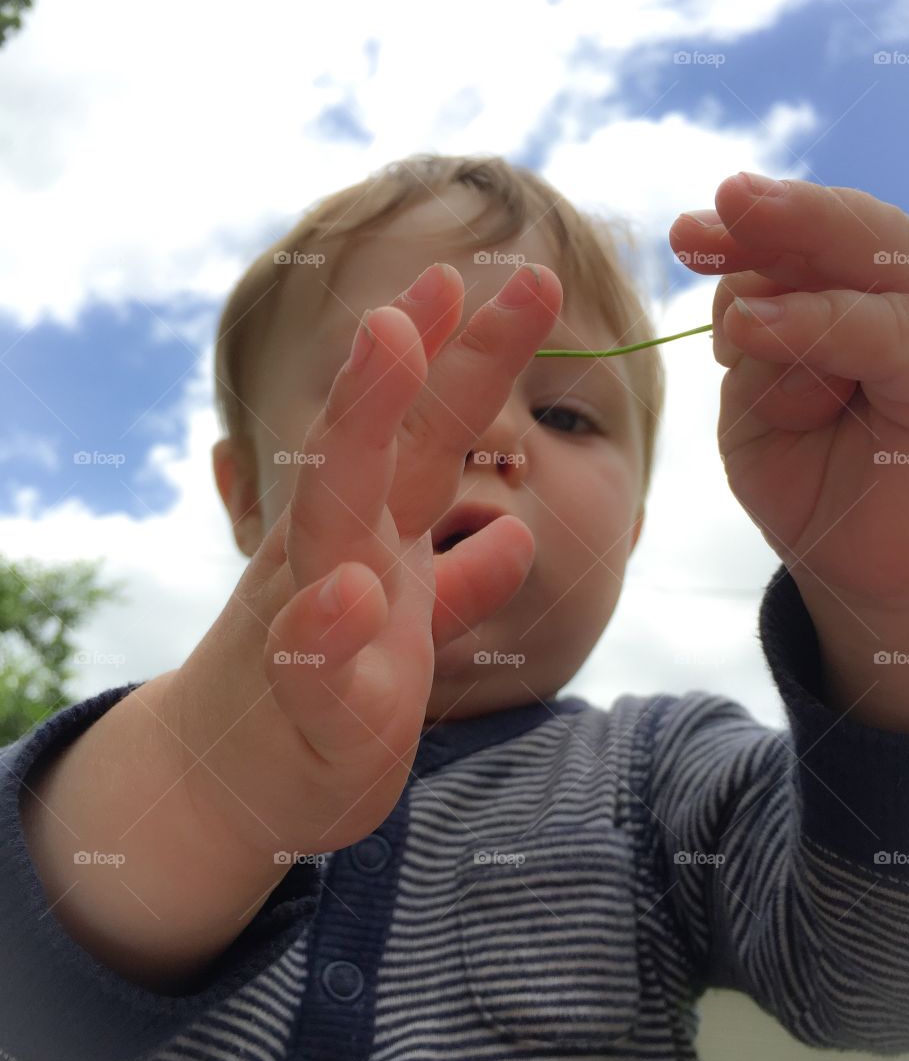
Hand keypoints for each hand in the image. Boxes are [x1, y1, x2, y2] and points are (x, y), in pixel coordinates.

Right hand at [164, 262, 561, 861]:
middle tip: (433, 280)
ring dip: (358, 434)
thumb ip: (459, 586)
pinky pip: (311, 667)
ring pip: (330, 522)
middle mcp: (335, 559)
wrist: (240, 782)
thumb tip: (516, 538)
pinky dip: (324, 630)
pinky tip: (345, 596)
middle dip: (402, 365)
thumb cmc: (329, 697)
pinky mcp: (308, 709)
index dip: (452, 362)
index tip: (480, 278)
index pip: (415, 440)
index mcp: (370, 539)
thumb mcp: (408, 634)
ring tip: (389, 343)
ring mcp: (313, 625)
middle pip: (368, 450)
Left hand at [669, 172, 908, 614]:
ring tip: (729, 302)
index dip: (748, 231)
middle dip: (777, 217)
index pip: (805, 244)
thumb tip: (747, 297)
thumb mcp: (759, 410)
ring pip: (875, 261)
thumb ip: (756, 348)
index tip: (684, 234)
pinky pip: (892, 329)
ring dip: (795, 258)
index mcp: (859, 293)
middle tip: (713, 210)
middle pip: (845, 232)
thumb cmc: (815, 483)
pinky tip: (752, 328)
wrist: (868, 571)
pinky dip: (821, 323)